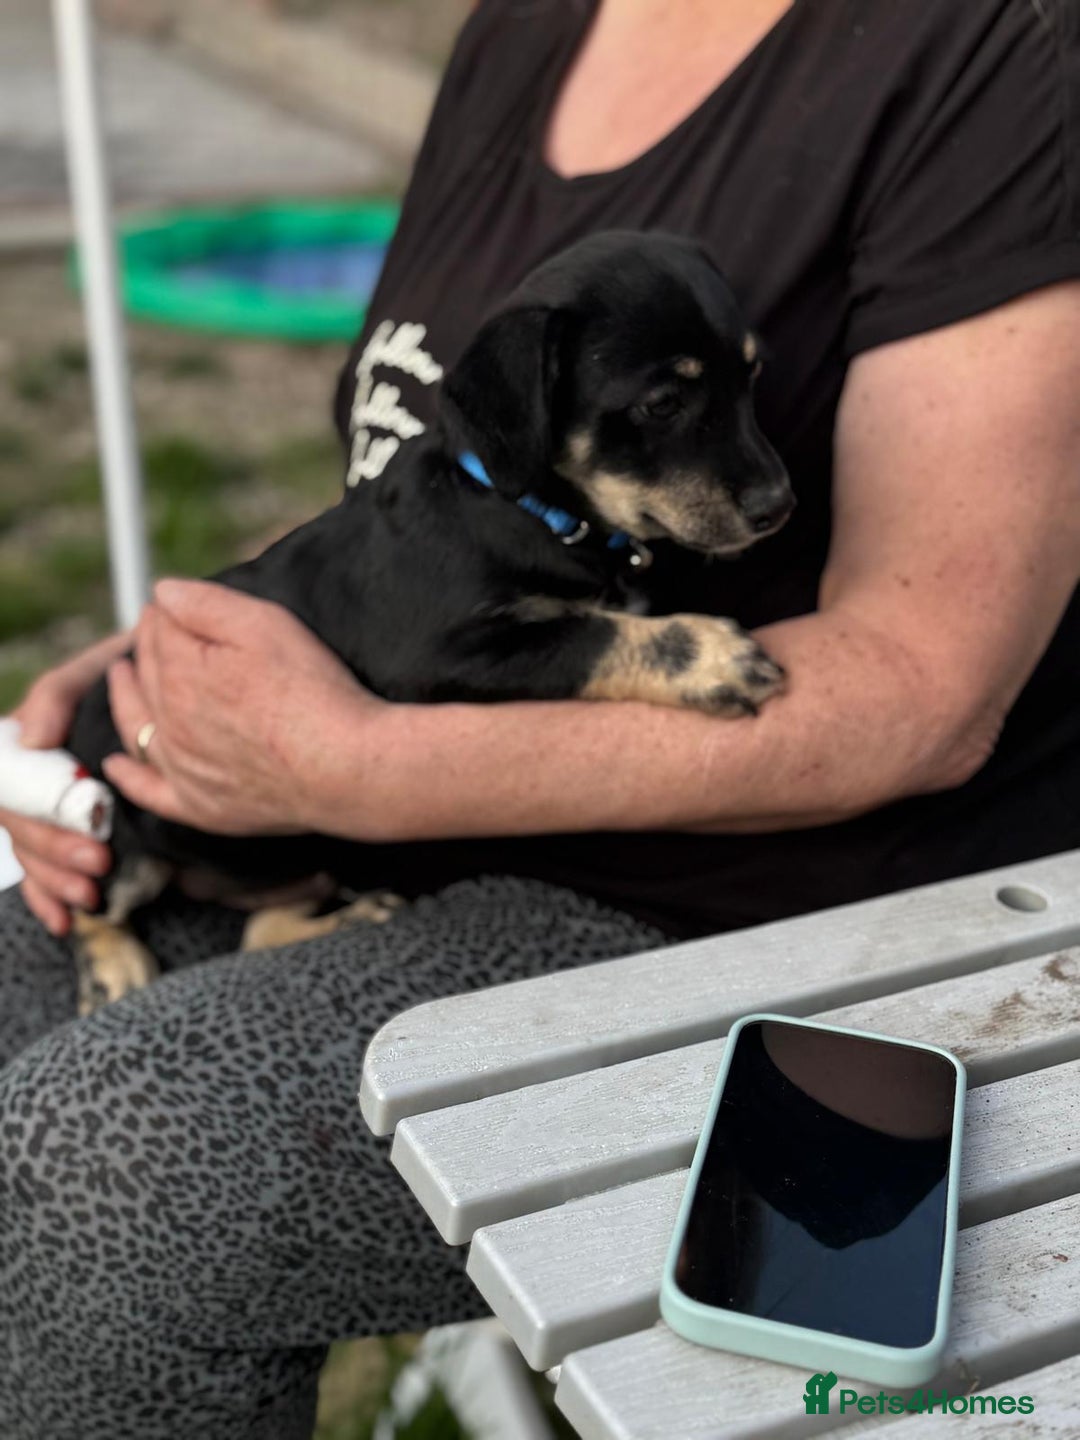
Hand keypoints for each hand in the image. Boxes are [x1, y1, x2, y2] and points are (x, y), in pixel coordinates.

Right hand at [2, 632, 126, 933]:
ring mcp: (55, 805)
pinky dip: (49, 897)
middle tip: (97, 866)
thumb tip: (30, 739)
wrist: (183, 677)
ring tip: (90, 897)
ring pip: (33, 854)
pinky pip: (47, 868)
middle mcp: (37, 779)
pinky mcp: (79, 825)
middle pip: (22, 830)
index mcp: (31, 745)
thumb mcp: (98, 668)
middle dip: (56, 855)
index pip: (10, 793)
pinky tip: (63, 921)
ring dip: (54, 881)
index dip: (39, 825)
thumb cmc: (137, 670)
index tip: (85, 840)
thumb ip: (58, 694)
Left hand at [103, 579, 384, 835]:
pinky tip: (116, 764)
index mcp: (180, 673)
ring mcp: (182, 769)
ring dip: (125, 697)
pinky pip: (148, 791)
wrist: (347, 768)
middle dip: (146, 648)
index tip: (171, 605)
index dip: (165, 612)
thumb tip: (162, 593)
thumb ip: (207, 604)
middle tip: (154, 632)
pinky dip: (127, 776)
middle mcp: (169, 722)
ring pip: (136, 726)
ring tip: (123, 677)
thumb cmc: (314, 692)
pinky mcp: (200, 806)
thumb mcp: (266, 625)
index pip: (158, 631)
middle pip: (146, 675)